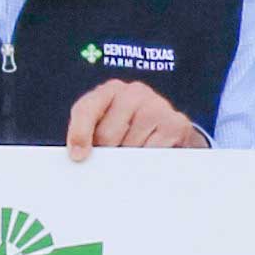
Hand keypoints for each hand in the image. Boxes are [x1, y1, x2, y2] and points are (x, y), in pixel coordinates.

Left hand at [62, 79, 205, 154]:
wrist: (172, 133)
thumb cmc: (131, 132)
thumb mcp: (106, 128)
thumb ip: (90, 136)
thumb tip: (80, 156)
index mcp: (109, 91)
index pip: (86, 109)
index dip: (79, 133)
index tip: (78, 156)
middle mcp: (133, 92)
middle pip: (107, 135)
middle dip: (108, 154)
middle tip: (115, 159)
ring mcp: (157, 105)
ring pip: (131, 147)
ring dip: (130, 161)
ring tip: (136, 156)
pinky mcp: (176, 123)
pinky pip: (153, 154)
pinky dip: (149, 164)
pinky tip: (152, 158)